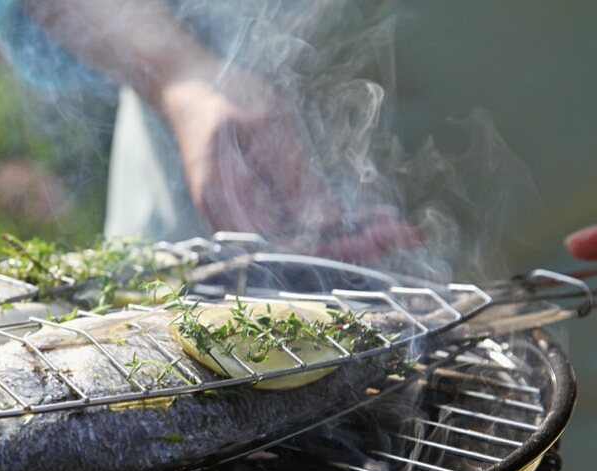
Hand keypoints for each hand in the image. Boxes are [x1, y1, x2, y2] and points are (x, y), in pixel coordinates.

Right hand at [160, 66, 418, 261]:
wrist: (191, 91)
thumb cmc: (223, 98)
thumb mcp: (266, 126)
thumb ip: (293, 176)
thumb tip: (327, 222)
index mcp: (226, 203)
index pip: (287, 246)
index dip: (335, 247)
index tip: (377, 237)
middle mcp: (234, 224)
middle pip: (300, 253)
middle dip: (355, 246)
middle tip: (405, 234)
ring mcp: (247, 222)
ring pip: (305, 244)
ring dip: (353, 238)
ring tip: (401, 230)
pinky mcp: (260, 213)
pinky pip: (301, 228)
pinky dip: (338, 225)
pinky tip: (373, 220)